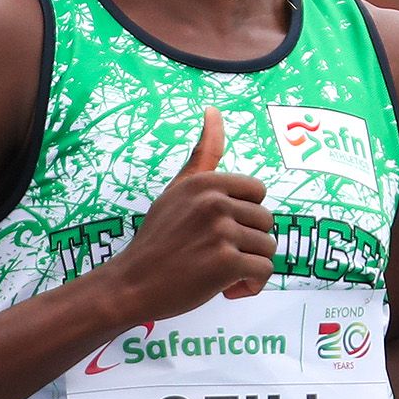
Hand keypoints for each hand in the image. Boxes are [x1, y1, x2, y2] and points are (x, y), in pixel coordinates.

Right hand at [102, 107, 275, 320]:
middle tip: (215, 254)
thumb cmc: (157, 239)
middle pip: (266, 221)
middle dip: (247, 242)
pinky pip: (263, 272)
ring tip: (218, 271)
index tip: (220, 229)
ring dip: (248, 266)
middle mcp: (215, 202)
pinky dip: (250, 286)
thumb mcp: (177, 189)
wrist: (131, 285)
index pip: (258, 192)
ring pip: (267, 248)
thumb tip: (214, 109)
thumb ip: (202, 153)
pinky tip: (226, 289)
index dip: (244, 215)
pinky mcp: (226, 263)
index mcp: (206, 182)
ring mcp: (221, 232)